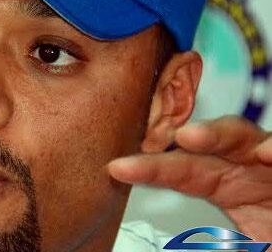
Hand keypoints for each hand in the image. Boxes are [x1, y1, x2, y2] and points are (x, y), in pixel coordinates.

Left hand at [108, 116, 271, 239]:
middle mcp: (245, 165)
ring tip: (194, 138)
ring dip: (220, 134)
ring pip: (246, 137)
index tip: (117, 168)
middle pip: (211, 144)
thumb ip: (207, 244)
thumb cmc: (266, 228)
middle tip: (171, 139)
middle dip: (187, 139)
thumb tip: (167, 250)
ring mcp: (271, 162)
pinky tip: (270, 155)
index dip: (151, 169)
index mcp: (224, 182)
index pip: (181, 171)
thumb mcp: (241, 243)